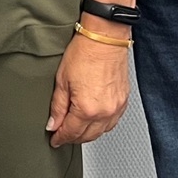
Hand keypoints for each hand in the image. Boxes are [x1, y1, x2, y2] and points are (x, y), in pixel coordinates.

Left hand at [46, 29, 129, 147]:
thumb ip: (58, 107)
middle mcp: (105, 112)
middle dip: (73, 138)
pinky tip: (93, 122)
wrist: (104, 38)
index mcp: (87, 108)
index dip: (60, 138)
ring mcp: (116, 108)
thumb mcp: (62, 80)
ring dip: (87, 134)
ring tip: (76, 130)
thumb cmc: (84, 53)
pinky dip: (101, 126)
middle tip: (62, 135)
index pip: (71, 132)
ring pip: (101, 132)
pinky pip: (112, 123)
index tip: (54, 140)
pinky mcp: (123, 102)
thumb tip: (53, 124)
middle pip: (87, 136)